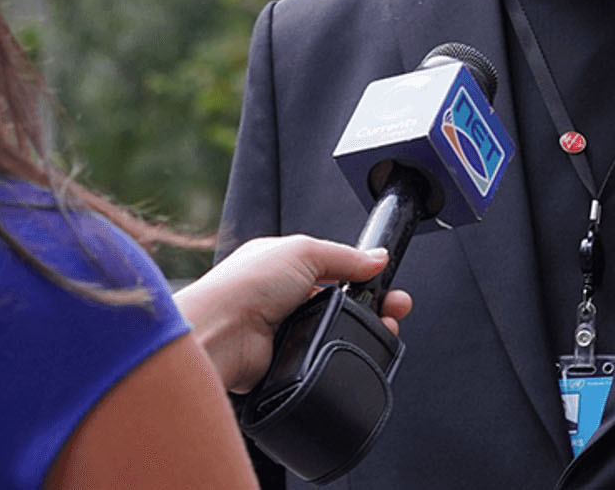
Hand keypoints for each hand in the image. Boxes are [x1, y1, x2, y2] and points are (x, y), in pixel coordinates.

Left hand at [173, 235, 413, 393]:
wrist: (221, 333)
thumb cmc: (245, 286)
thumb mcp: (303, 252)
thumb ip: (344, 256)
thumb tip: (377, 257)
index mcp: (285, 266)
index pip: (335, 271)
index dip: (365, 279)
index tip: (389, 288)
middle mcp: (284, 298)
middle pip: (340, 304)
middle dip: (372, 308)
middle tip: (394, 314)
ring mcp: (285, 331)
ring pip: (335, 334)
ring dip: (359, 334)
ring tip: (380, 333)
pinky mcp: (285, 362)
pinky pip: (321, 360)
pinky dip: (336, 356)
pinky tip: (348, 351)